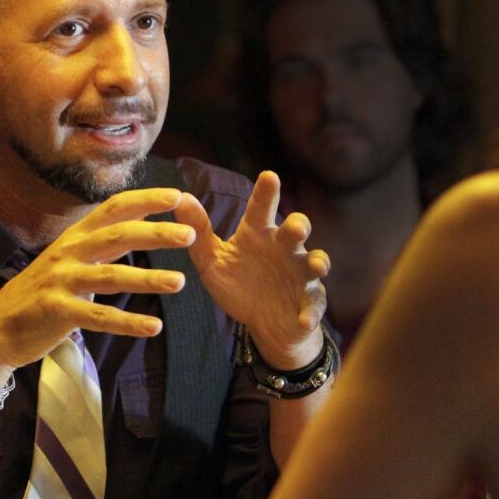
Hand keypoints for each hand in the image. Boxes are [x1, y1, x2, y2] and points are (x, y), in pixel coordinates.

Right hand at [0, 187, 195, 385]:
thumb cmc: (42, 292)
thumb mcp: (70, 259)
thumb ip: (103, 243)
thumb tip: (138, 221)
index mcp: (75, 237)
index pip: (113, 209)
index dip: (144, 200)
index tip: (176, 196)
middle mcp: (68, 253)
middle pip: (116, 236)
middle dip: (154, 233)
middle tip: (188, 234)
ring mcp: (61, 282)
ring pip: (111, 276)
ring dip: (147, 278)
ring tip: (179, 282)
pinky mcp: (57, 312)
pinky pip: (98, 317)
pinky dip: (127, 323)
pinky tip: (153, 326)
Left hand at [174, 171, 328, 368]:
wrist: (264, 323)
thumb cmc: (239, 284)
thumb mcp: (212, 261)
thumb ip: (198, 232)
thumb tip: (180, 197)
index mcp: (259, 234)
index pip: (261, 209)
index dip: (266, 193)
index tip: (269, 176)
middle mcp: (284, 248)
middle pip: (295, 230)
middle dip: (298, 226)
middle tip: (294, 226)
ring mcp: (301, 273)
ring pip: (316, 260)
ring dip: (317, 261)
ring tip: (316, 266)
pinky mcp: (310, 301)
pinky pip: (314, 304)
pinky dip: (311, 313)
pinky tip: (304, 321)